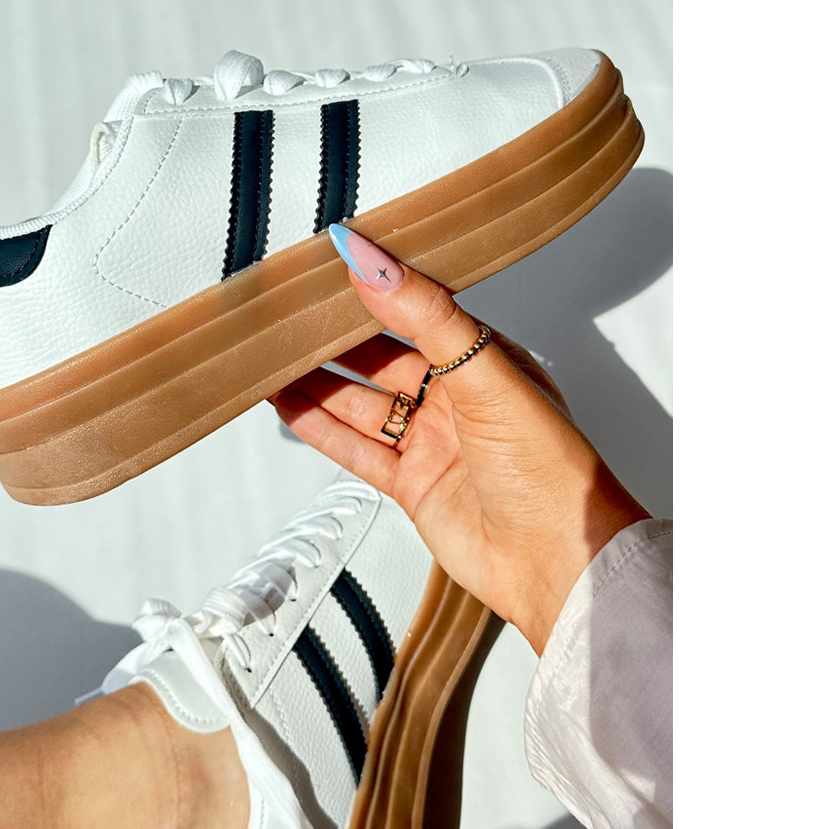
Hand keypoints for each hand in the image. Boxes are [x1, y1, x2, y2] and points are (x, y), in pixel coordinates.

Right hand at [271, 227, 649, 653]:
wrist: (557, 565)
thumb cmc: (550, 470)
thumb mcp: (486, 375)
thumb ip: (425, 317)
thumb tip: (374, 263)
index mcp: (484, 358)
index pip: (417, 310)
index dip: (374, 290)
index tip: (329, 266)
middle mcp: (456, 397)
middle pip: (380, 358)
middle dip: (333, 339)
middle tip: (286, 317)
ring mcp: (432, 441)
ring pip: (360, 403)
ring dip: (317, 382)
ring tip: (271, 358)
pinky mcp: (413, 483)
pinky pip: (356, 449)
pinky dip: (320, 429)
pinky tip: (289, 408)